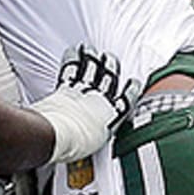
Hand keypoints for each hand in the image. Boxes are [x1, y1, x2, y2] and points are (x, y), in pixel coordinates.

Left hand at [33, 45, 140, 164]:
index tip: (134, 82)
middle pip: (108, 78)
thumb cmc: (78, 143)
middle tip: (111, 58)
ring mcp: (82, 91)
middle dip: (111, 67)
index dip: (131, 90)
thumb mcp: (98, 143)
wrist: (59, 134)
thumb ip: (101, 135)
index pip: (126, 99)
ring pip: (91, 70)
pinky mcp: (65, 88)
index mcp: (112, 115)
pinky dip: (72, 58)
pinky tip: (72, 51)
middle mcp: (99, 100)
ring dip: (92, 59)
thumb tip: (98, 138)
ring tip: (92, 51)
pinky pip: (70, 69)